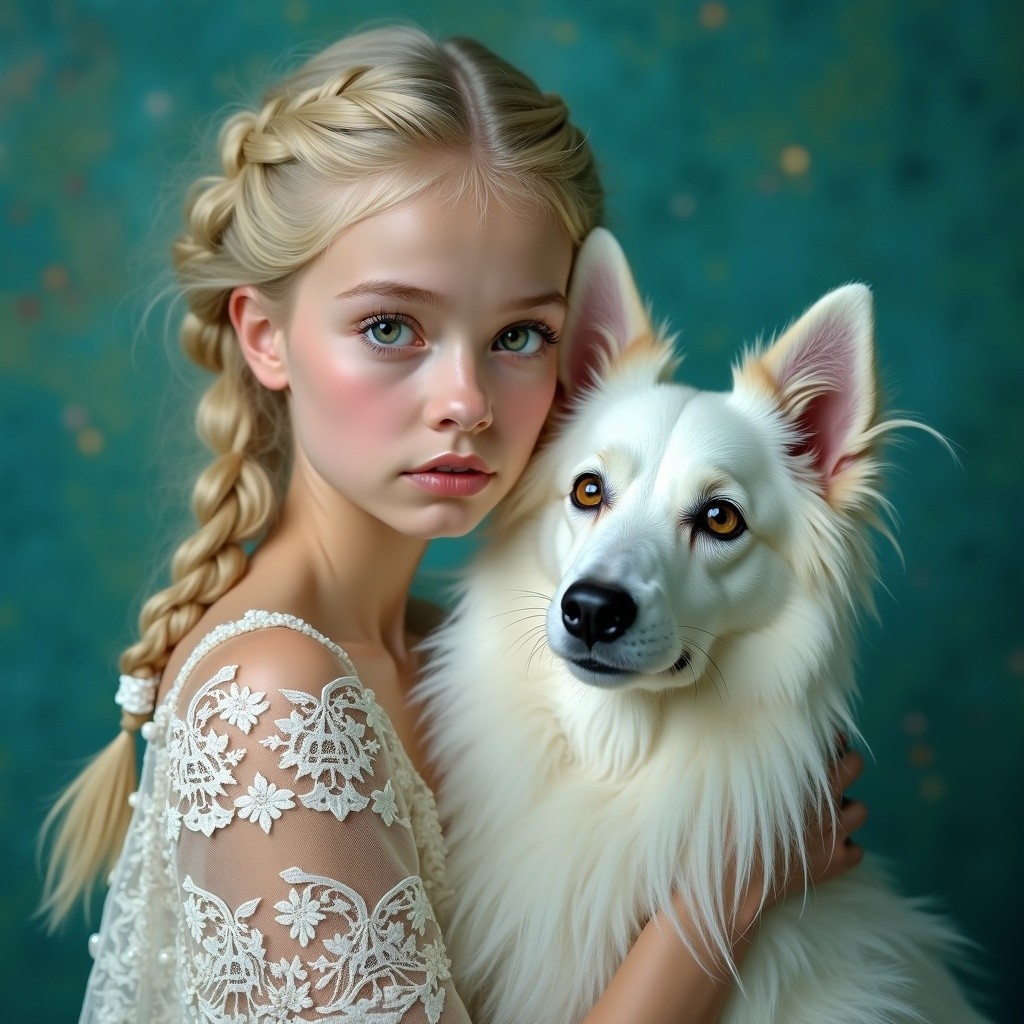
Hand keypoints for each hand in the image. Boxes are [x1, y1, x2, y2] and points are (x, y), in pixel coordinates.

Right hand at [738, 739, 866, 933]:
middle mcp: (826, 799)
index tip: (824, 744)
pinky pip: (857, 850)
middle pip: (855, 766)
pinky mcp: (837, 862)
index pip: (834, 744)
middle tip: (828, 773)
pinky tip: (824, 847)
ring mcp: (835, 832)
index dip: (831, 741)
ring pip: (860, 810)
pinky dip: (845, 847)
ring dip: (846, 809)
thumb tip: (768, 745)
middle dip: (845, 765)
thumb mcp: (737, 782)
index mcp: (803, 776)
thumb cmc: (729, 826)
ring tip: (824, 814)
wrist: (733, 878)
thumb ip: (761, 763)